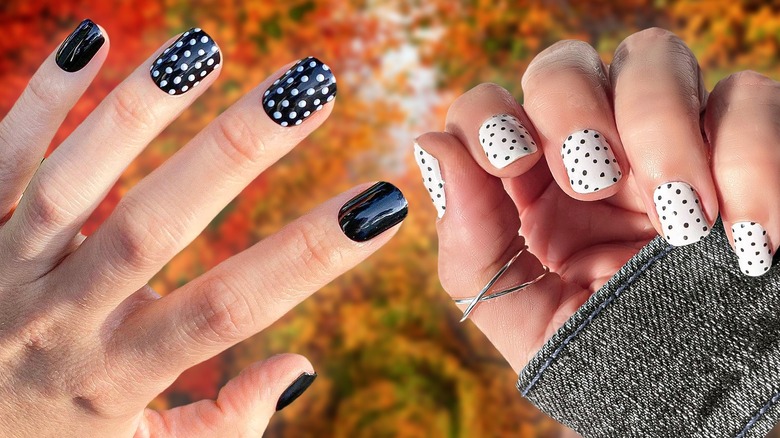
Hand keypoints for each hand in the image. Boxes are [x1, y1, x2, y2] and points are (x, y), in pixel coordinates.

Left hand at [0, 20, 405, 435]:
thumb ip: (225, 424)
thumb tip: (301, 366)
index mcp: (117, 375)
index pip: (230, 308)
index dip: (309, 256)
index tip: (381, 205)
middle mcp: (60, 318)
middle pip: (153, 225)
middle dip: (237, 152)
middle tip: (311, 89)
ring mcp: (7, 269)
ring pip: (70, 182)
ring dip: (138, 109)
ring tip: (203, 49)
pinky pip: (2, 158)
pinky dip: (40, 98)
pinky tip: (93, 38)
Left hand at [414, 28, 778, 371]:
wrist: (692, 398)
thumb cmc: (602, 354)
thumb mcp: (520, 313)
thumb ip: (469, 238)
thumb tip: (431, 142)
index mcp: (530, 183)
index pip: (490, 106)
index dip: (490, 117)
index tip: (510, 163)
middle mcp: (594, 148)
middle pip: (565, 66)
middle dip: (573, 110)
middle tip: (593, 181)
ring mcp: (669, 140)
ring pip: (656, 59)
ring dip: (662, 125)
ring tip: (680, 219)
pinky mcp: (744, 151)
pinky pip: (752, 101)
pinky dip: (752, 156)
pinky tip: (744, 237)